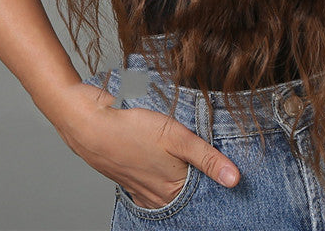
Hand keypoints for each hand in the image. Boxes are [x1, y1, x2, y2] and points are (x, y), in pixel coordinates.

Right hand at [45, 82, 240, 208]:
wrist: (90, 125)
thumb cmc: (133, 128)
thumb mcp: (177, 137)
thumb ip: (207, 158)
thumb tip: (235, 179)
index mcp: (173, 190)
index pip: (204, 192)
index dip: (215, 177)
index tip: (225, 168)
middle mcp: (159, 198)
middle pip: (187, 193)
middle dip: (198, 179)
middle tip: (202, 159)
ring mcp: (142, 192)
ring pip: (169, 190)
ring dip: (178, 178)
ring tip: (182, 160)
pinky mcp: (130, 183)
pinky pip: (151, 188)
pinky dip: (159, 179)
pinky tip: (160, 166)